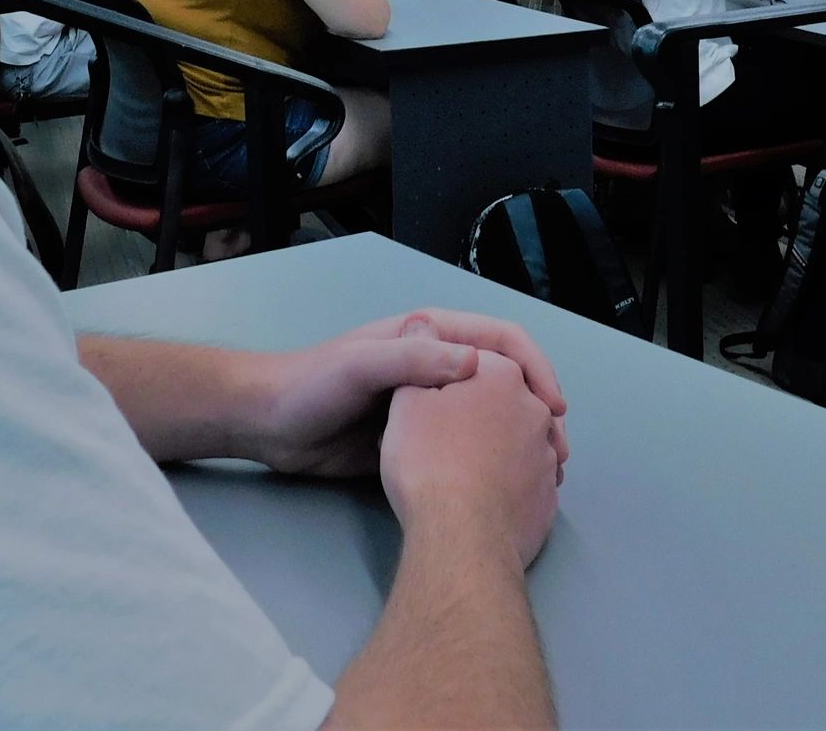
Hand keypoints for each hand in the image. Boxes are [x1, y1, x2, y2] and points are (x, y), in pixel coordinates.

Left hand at [247, 309, 568, 481]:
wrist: (268, 426)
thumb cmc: (311, 385)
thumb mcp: (360, 364)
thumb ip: (413, 359)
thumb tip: (476, 363)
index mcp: (427, 336)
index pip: (500, 340)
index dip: (534, 367)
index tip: (553, 407)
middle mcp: (433, 367)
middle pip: (503, 381)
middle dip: (536, 410)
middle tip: (557, 451)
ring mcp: (425, 406)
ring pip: (488, 418)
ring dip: (518, 440)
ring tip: (542, 473)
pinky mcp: (414, 442)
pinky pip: (463, 448)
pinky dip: (489, 464)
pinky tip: (505, 489)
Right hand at [382, 344, 564, 570]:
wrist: (460, 538)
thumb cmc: (428, 461)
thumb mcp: (407, 401)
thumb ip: (416, 358)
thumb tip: (423, 325)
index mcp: (503, 376)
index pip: (484, 360)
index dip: (456, 376)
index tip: (438, 395)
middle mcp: (535, 411)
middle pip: (503, 401)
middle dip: (480, 413)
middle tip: (444, 435)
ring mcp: (546, 458)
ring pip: (518, 441)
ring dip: (495, 448)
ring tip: (459, 470)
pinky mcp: (548, 499)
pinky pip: (525, 480)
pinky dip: (506, 483)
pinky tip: (479, 499)